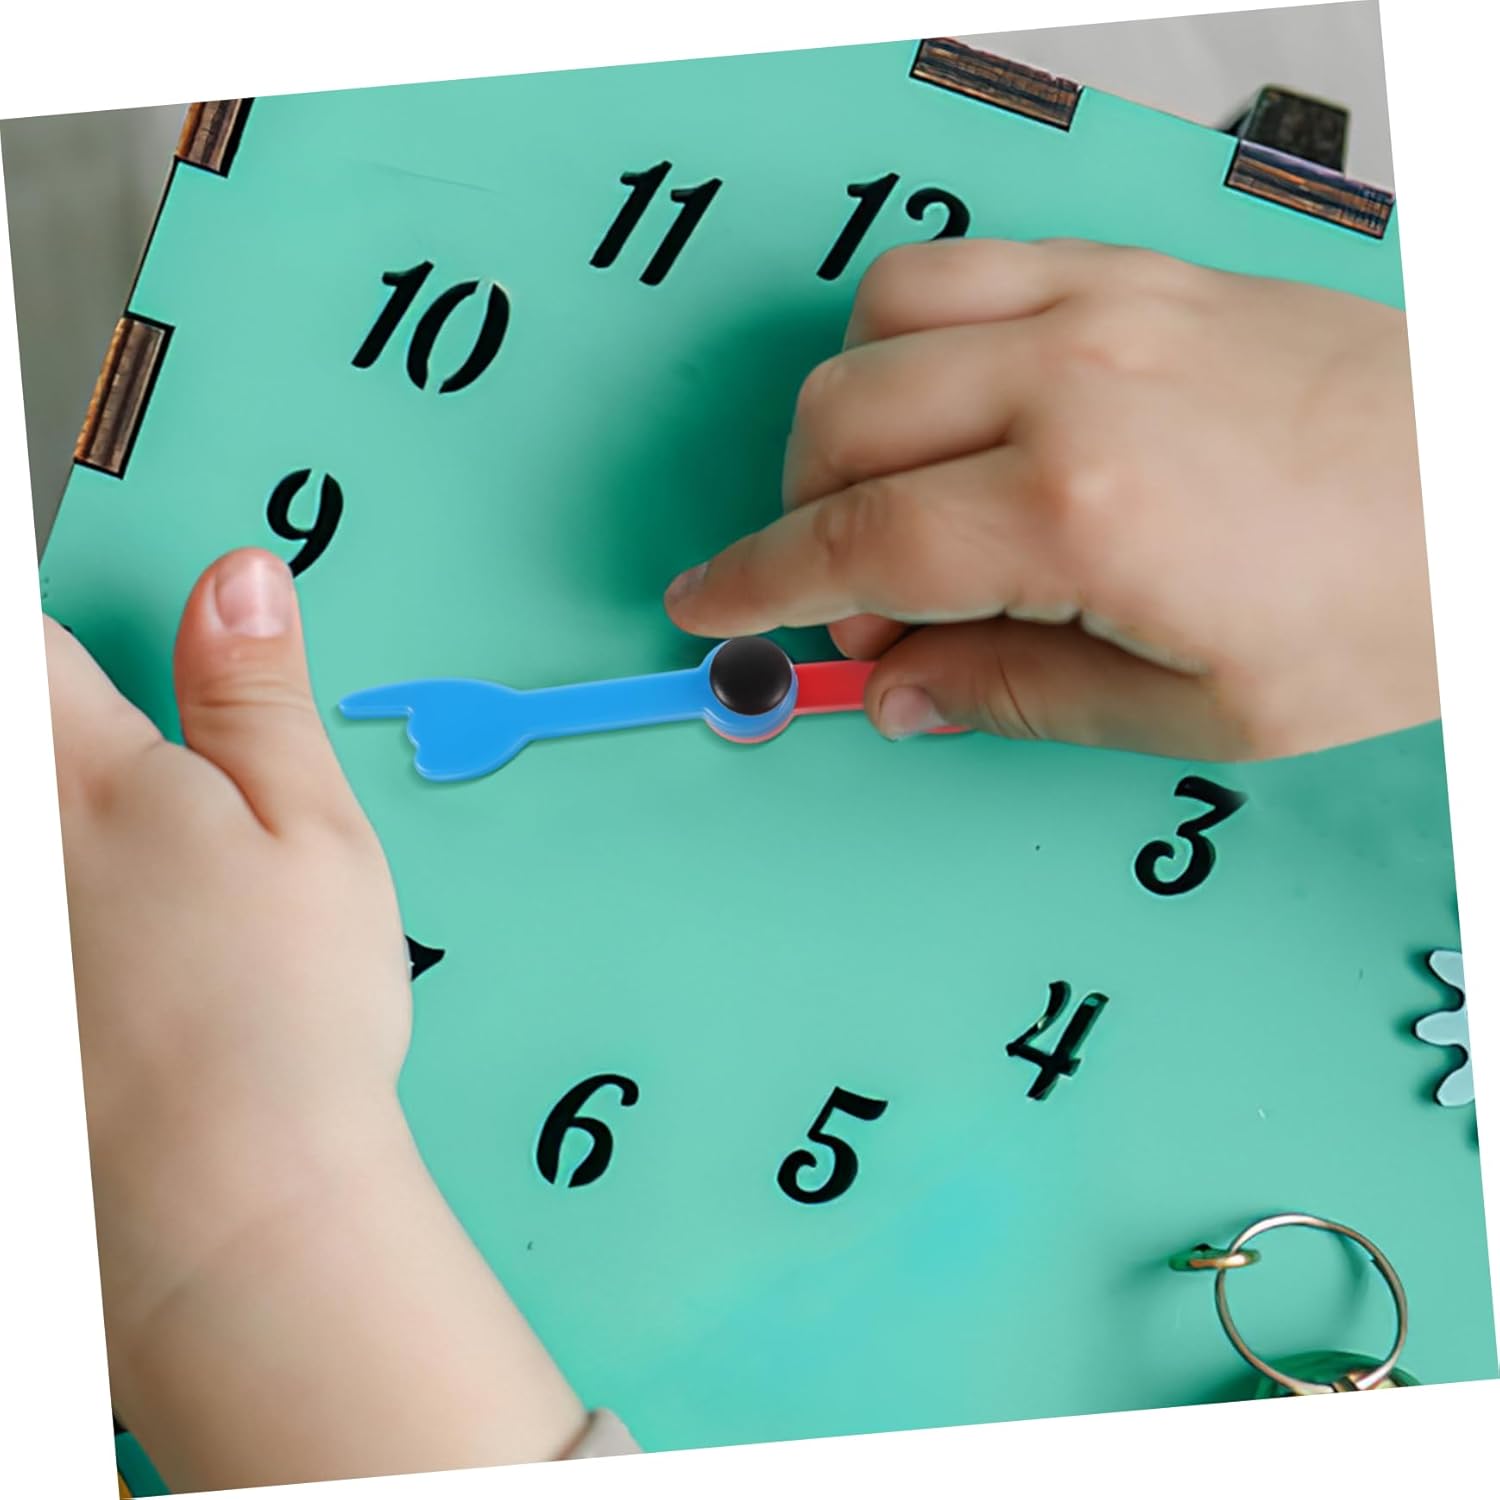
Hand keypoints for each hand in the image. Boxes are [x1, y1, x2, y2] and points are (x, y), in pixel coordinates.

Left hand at [47, 549, 583, 1487]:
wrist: (229, 1204)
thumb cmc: (286, 1014)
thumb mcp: (310, 828)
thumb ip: (257, 693)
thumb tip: (238, 578)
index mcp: (73, 775)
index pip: (26, 641)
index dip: (55, 607)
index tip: (90, 631)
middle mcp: (8, 847)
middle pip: (16, 730)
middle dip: (67, 735)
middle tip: (150, 794)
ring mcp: (5, 933)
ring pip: (24, 826)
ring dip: (72, 828)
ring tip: (160, 907)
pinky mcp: (15, 1005)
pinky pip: (32, 910)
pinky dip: (69, 917)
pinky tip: (109, 956)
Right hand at [664, 239, 1437, 760]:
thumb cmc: (1396, 604)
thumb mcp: (1203, 711)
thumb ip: (1018, 695)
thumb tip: (899, 691)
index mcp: (1082, 508)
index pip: (856, 544)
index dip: (761, 587)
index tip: (709, 607)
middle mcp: (1074, 379)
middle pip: (839, 423)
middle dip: (804, 521)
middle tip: (865, 605)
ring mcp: (1104, 303)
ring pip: (877, 319)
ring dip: (845, 417)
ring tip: (898, 498)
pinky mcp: (1136, 268)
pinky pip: (963, 267)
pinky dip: (914, 337)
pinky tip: (953, 409)